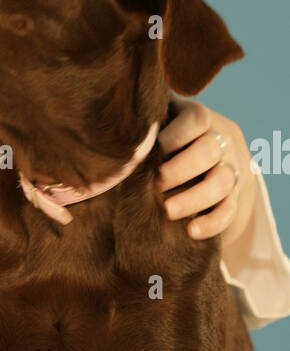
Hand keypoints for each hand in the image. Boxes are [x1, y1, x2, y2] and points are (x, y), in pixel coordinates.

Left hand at [155, 101, 255, 244]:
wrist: (212, 162)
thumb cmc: (171, 144)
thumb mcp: (163, 128)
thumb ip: (147, 133)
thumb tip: (115, 146)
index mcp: (200, 119)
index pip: (196, 119)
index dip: (174, 136)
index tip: (150, 152)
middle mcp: (221, 140)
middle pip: (209, 150)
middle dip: (179, 170)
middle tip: (155, 184)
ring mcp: (231, 168)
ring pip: (221, 181)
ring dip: (193, 198)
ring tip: (168, 211)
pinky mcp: (235, 196)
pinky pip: (230, 209)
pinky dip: (212, 222)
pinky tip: (192, 231)